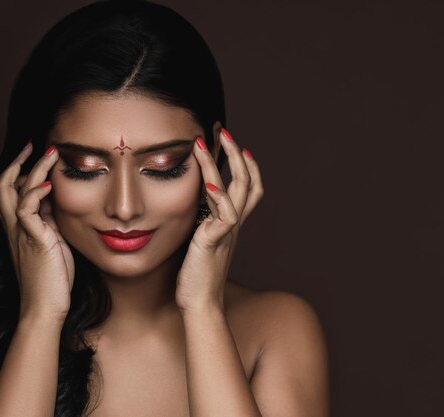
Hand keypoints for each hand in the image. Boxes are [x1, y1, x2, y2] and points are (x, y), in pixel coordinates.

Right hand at [0, 142, 74, 323]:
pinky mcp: (33, 240)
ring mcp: (21, 233)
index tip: (34, 154)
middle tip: (34, 145)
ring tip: (50, 154)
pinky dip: (35, 192)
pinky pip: (26, 209)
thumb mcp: (52, 242)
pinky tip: (49, 186)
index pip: (8, 192)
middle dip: (17, 162)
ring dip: (32, 169)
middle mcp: (14, 227)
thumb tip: (55, 200)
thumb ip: (49, 221)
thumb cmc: (52, 278)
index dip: (17, 170)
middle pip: (1, 185)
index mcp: (18, 228)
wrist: (45, 307)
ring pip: (12, 190)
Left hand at [175, 129, 262, 312]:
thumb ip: (203, 222)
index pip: (248, 188)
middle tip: (225, 130)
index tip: (236, 143)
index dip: (247, 165)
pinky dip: (218, 196)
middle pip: (248, 181)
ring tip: (206, 143)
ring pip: (236, 191)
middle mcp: (233, 224)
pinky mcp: (215, 242)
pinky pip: (224, 215)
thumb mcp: (201, 240)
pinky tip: (207, 183)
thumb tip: (195, 203)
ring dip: (221, 164)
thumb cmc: (196, 274)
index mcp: (231, 223)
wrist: (200, 303)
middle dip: (238, 153)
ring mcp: (227, 232)